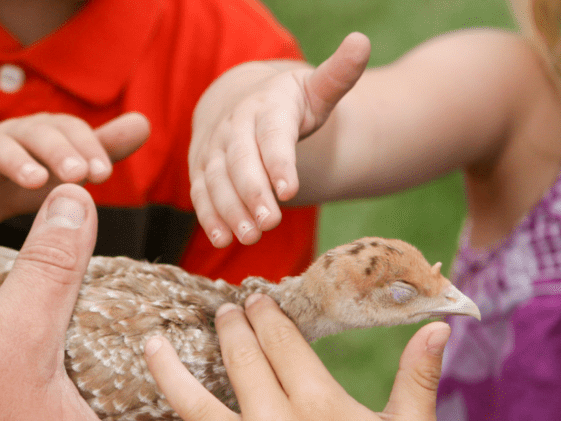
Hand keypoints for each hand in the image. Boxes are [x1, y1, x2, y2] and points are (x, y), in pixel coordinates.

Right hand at [0, 112, 149, 236]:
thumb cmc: (25, 179)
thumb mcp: (65, 167)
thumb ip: (102, 148)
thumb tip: (144, 123)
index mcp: (47, 133)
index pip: (71, 131)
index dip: (88, 147)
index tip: (104, 174)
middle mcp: (16, 136)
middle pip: (38, 134)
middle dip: (59, 151)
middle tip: (78, 174)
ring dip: (18, 162)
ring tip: (36, 180)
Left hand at [143, 293, 447, 420]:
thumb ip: (419, 374)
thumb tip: (441, 326)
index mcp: (317, 400)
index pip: (278, 337)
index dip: (263, 313)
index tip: (254, 301)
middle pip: (237, 357)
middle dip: (226, 327)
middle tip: (221, 314)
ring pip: (191, 403)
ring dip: (167, 368)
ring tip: (152, 345)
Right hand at [188, 33, 369, 246]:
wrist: (238, 103)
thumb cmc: (286, 104)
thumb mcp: (313, 90)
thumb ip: (338, 76)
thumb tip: (361, 42)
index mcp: (265, 104)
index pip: (271, 133)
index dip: (278, 161)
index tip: (289, 189)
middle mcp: (233, 125)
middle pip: (240, 161)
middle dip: (253, 193)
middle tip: (270, 222)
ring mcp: (213, 149)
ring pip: (216, 180)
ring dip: (230, 210)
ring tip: (250, 236)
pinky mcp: (200, 171)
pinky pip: (200, 194)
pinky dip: (210, 217)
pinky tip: (223, 238)